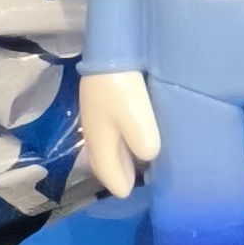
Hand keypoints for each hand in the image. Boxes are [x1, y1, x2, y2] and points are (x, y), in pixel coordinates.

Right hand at [76, 67, 160, 197]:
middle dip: (121, 175)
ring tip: (143, 165)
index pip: (108, 176)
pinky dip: (122, 145)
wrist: (107, 52)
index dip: (123, 185)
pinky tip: (136, 140)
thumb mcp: (136, 118)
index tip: (138, 192)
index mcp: (100, 144)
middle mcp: (94, 137)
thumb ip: (142, 143)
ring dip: (122, 160)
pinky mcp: (102, 108)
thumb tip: (149, 156)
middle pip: (105, 165)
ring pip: (107, 150)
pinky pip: (110, 137)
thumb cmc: (121, 88)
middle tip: (142, 183)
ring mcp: (96, 122)